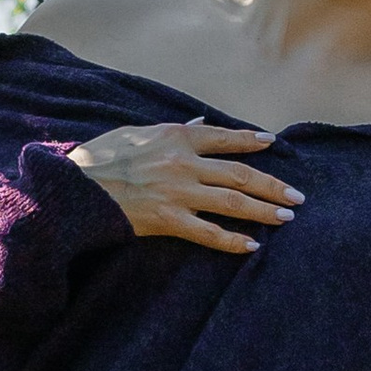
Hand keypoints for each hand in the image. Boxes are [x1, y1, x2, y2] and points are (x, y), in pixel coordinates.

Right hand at [69, 118, 303, 252]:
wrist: (73, 188)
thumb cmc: (100, 159)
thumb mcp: (136, 133)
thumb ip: (173, 130)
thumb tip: (200, 123)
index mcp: (176, 137)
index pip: (224, 137)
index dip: (251, 141)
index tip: (272, 144)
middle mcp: (183, 162)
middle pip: (239, 173)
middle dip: (272, 185)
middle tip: (297, 196)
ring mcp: (178, 192)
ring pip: (232, 201)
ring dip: (264, 210)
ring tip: (286, 217)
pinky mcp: (168, 219)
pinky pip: (209, 232)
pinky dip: (233, 241)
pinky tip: (252, 247)